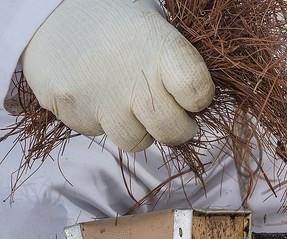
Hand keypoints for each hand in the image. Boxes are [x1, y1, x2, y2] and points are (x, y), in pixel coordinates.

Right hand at [21, 0, 214, 151]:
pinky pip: (99, 131)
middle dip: (179, 129)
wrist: (48, 8)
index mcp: (159, 46)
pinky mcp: (71, 111)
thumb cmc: (115, 19)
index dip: (200, 99)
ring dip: (139, 128)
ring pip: (136, 140)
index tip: (194, 95)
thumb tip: (200, 103)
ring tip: (129, 100)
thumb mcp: (154, 26)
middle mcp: (131, 76)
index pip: (197, 91)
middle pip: (172, 130)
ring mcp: (99, 97)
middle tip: (174, 116)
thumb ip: (178, 65)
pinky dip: (102, 119)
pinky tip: (96, 92)